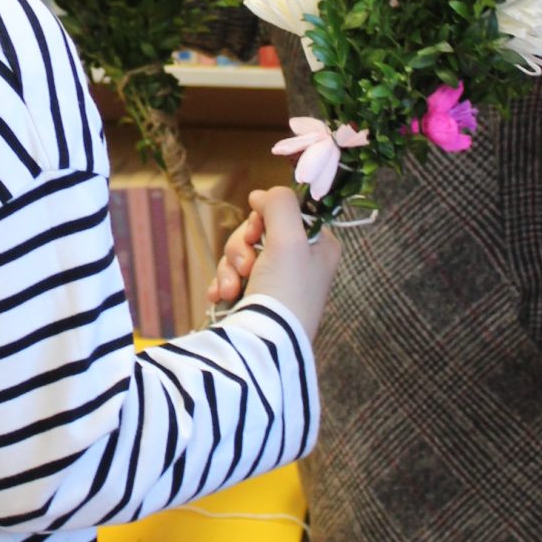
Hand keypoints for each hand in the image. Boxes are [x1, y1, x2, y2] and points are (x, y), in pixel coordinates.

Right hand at [208, 187, 340, 343]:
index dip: (263, 218)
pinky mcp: (254, 300)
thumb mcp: (289, 238)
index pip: (286, 213)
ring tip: (233, 289)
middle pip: (258, 232)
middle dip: (241, 247)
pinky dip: (223, 284)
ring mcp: (276, 283)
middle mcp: (300, 263)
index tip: (254, 232)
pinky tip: (222, 296)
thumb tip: (261, 195)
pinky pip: (230, 276)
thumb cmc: (284, 291)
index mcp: (319, 246)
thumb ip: (279, 204)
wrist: (264, 346)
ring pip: (240, 253)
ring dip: (229, 267)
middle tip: (246, 265)